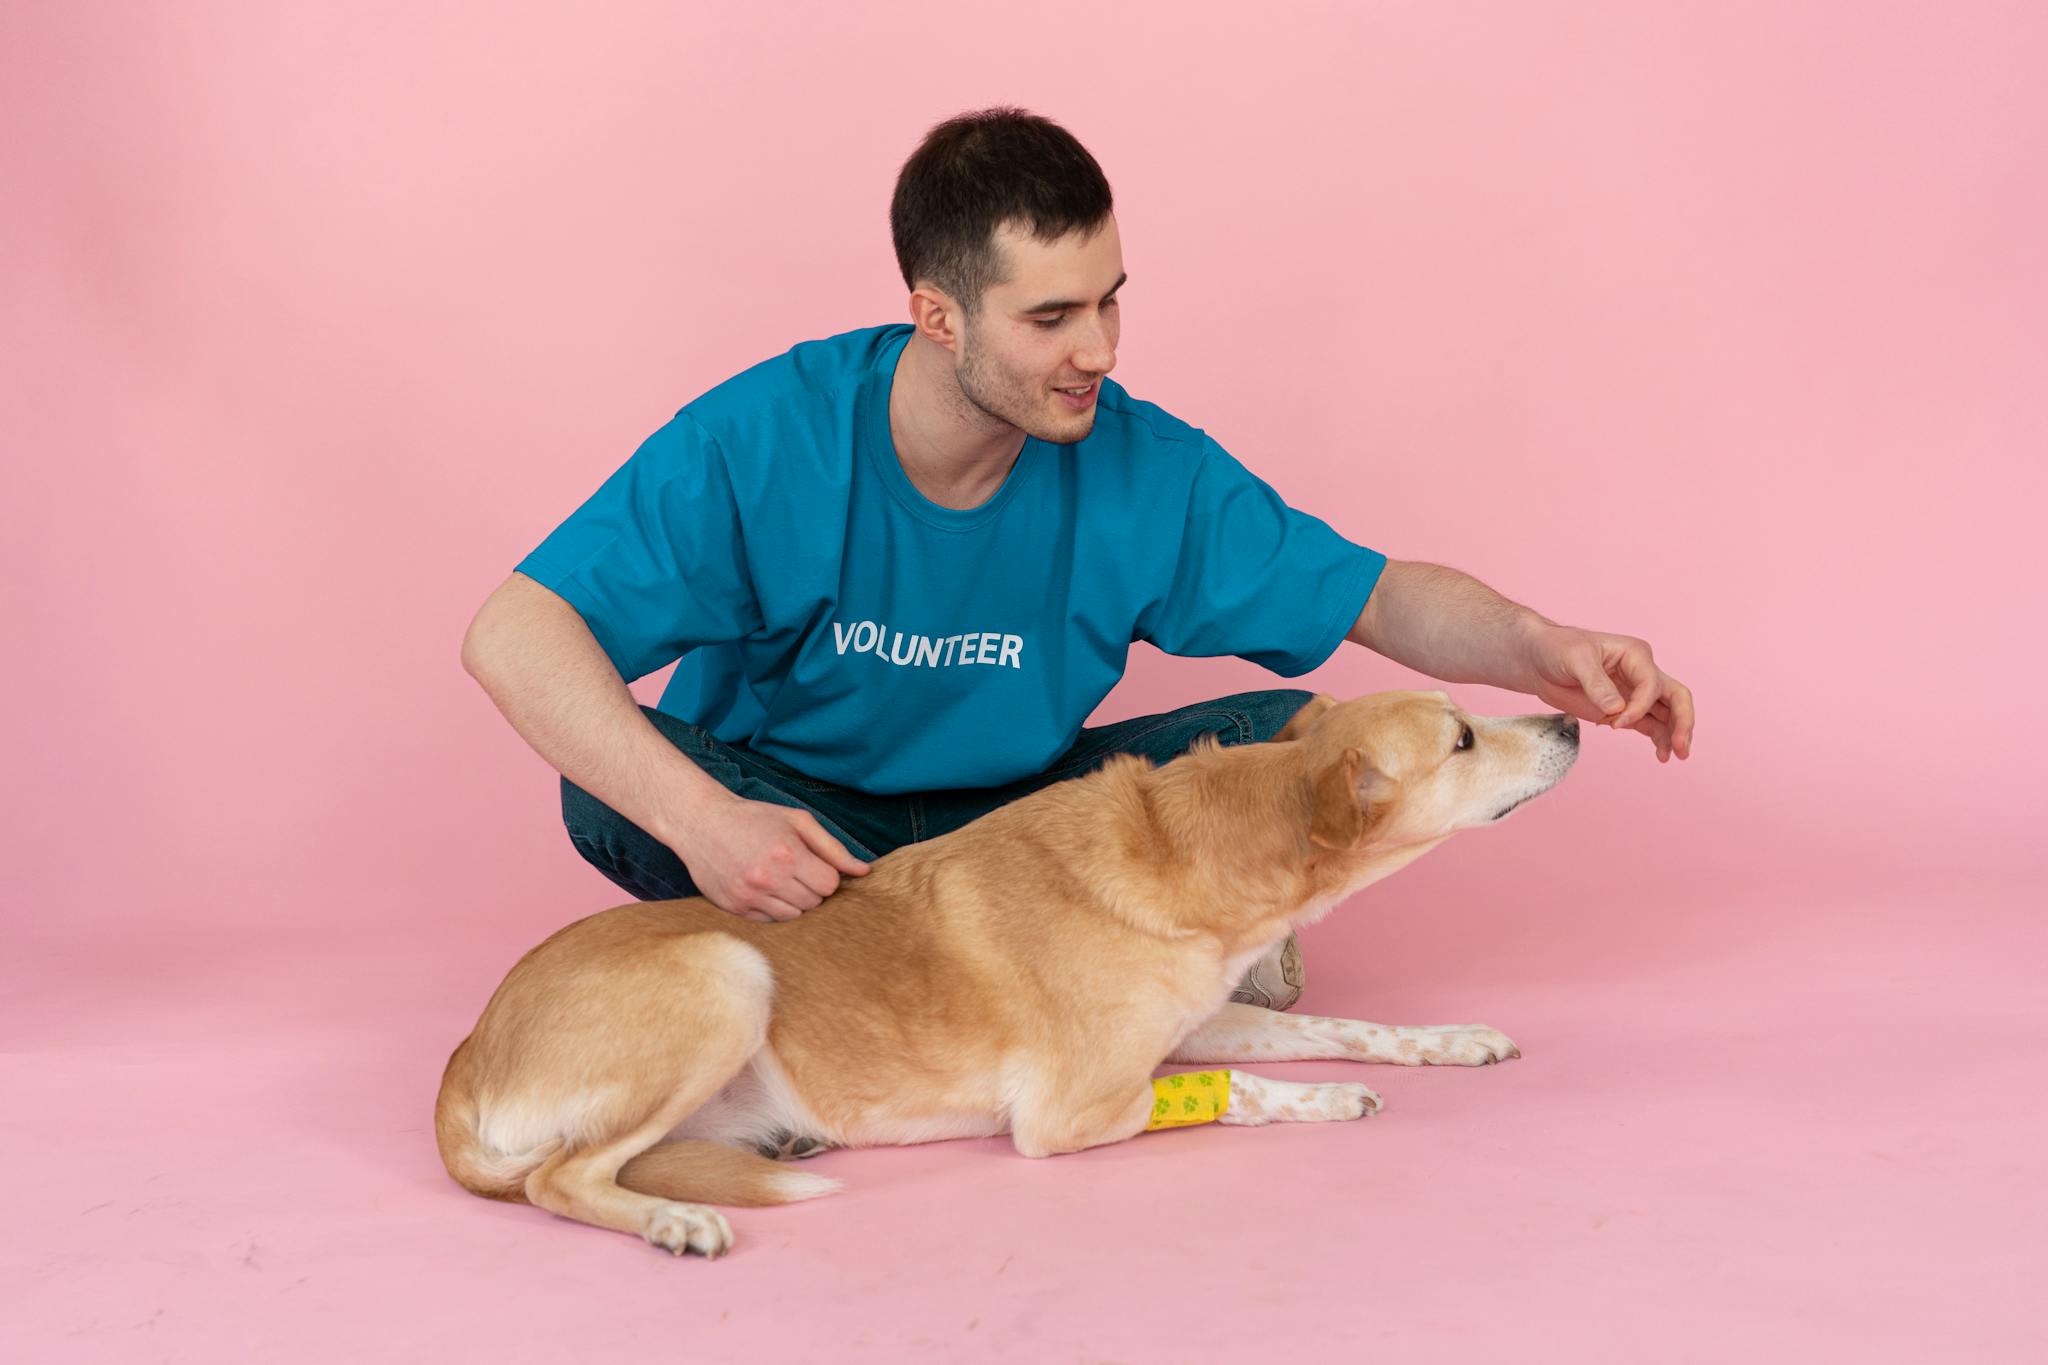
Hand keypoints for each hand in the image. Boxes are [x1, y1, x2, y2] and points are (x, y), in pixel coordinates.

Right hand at [672, 796, 870, 921]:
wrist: (701, 823)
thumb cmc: (754, 819)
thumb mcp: (797, 821)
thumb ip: (832, 848)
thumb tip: (863, 871)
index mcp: (788, 854)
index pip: (829, 885)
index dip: (825, 874)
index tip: (812, 864)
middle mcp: (768, 879)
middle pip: (814, 902)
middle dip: (811, 887)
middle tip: (793, 869)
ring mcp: (750, 897)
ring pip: (794, 916)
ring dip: (793, 900)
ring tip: (778, 879)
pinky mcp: (735, 909)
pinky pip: (770, 922)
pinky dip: (773, 908)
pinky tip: (762, 888)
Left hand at [1523, 624, 1694, 761]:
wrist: (1539, 660)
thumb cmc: (1557, 649)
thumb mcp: (1574, 659)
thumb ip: (1596, 684)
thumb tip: (1616, 709)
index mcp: (1635, 654)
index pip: (1652, 684)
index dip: (1639, 707)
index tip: (1614, 723)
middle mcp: (1642, 672)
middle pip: (1676, 696)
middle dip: (1682, 722)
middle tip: (1681, 748)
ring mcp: (1635, 693)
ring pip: (1668, 714)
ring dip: (1674, 734)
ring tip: (1672, 757)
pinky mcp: (1625, 711)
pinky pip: (1651, 725)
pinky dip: (1659, 739)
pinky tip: (1661, 754)